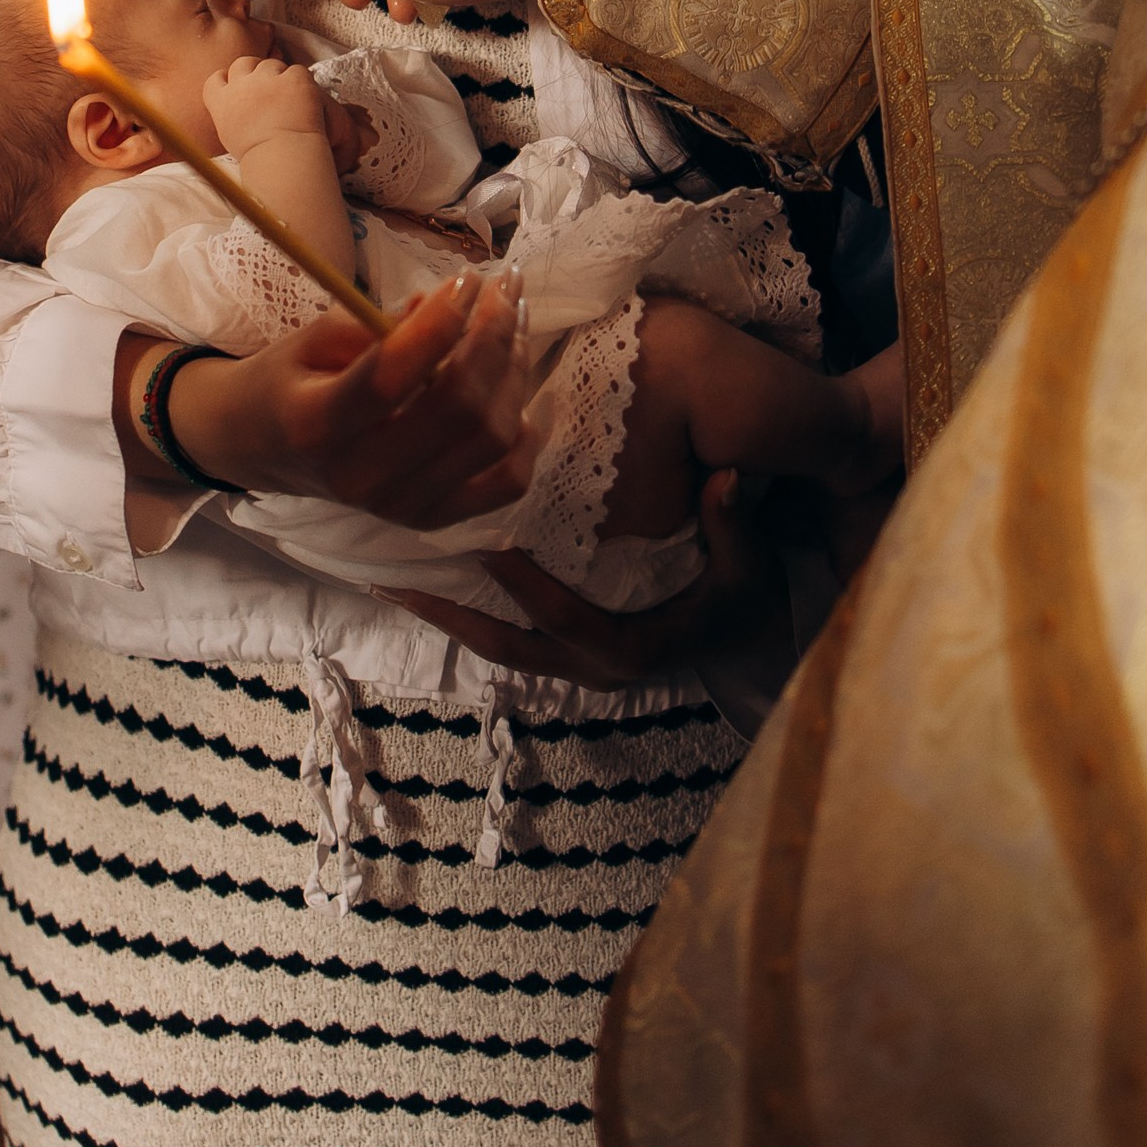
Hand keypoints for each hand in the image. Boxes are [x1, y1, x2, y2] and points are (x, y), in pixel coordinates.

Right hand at [163, 272, 534, 527]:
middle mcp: (359, 478)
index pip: (392, 377)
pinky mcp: (432, 519)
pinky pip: (507, 483)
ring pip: (491, 438)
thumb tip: (452, 306)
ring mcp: (400, 507)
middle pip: (457, 408)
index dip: (440, 323)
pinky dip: (528, 436)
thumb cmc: (292, 381)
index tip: (465, 279)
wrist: (265, 449)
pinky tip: (524, 392)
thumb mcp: (315, 337)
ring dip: (515, 370)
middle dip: (494, 335)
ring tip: (513, 321)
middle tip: (505, 287)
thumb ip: (379, 322)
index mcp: (316, 426)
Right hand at [204, 51, 329, 154]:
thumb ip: (230, 116)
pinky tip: (307, 99)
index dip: (228, 78)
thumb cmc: (257, 157)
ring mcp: (267, 79)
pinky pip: (297, 71)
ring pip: (271, 64)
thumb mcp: (230, 137)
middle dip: (254, 70)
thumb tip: (236, 111)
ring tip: (291, 96)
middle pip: (243, 63)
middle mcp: (242, 84)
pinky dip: (303, 82)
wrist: (281, 157)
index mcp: (222, 101)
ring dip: (280, 75)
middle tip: (268, 85)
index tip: (237, 84)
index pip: (217, 78)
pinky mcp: (293, 78)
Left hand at [379, 469, 784, 689]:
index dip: (521, 582)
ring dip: (447, 616)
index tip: (480, 541)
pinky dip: (470, 613)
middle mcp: (593, 669)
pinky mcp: (572, 657)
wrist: (757, 640)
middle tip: (390, 580)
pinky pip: (509, 638)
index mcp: (630, 650)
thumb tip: (726, 477)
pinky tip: (434, 584)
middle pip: (504, 645)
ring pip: (497, 647)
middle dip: (446, 615)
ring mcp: (578, 668)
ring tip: (389, 580)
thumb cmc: (749, 601)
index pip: (561, 616)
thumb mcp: (749, 568)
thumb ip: (732, 525)